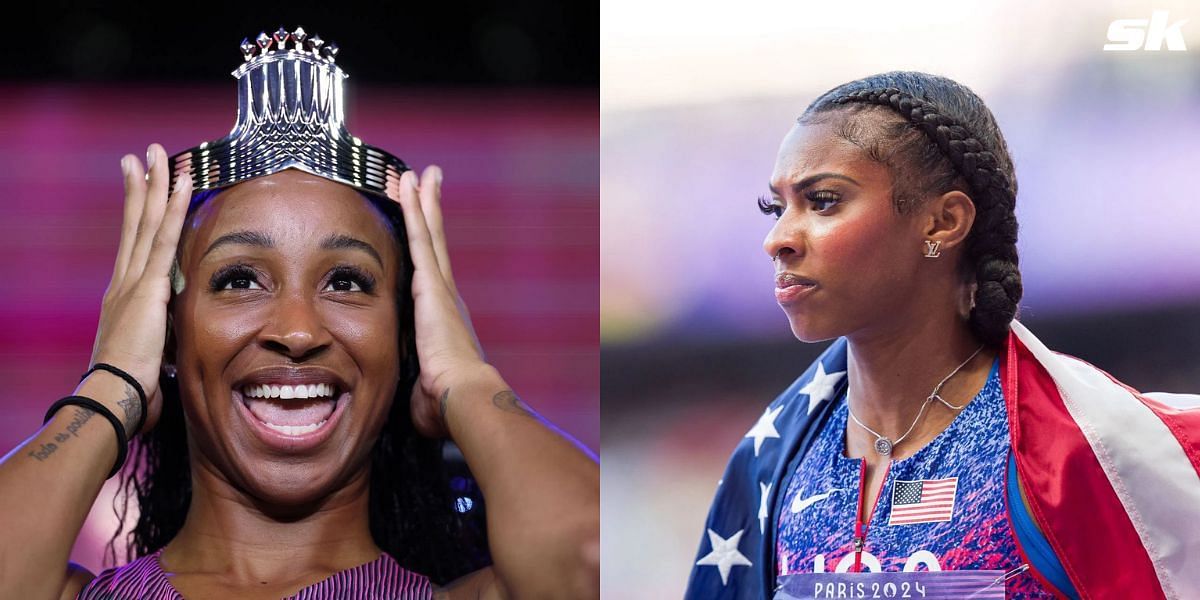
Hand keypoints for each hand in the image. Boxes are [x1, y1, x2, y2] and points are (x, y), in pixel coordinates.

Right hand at [87, 144, 191, 434]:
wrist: (113, 397)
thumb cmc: (132, 388)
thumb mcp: (152, 356)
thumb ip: (163, 341)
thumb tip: (175, 348)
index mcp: (124, 297)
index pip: (133, 246)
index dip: (137, 217)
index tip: (140, 190)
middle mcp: (124, 281)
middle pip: (134, 224)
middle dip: (139, 187)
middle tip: (141, 156)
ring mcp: (134, 280)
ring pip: (147, 221)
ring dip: (155, 184)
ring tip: (158, 153)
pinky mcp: (148, 285)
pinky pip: (165, 237)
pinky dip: (174, 206)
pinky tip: (183, 181)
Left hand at [390, 167, 488, 437]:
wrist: (463, 398)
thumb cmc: (447, 406)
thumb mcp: (426, 392)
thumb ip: (420, 388)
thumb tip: (417, 402)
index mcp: (444, 322)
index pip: (431, 277)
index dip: (426, 253)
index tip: (423, 230)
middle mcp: (447, 298)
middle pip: (434, 246)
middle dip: (428, 214)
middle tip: (426, 182)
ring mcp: (440, 288)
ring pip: (428, 234)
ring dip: (420, 202)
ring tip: (415, 172)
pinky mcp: (432, 283)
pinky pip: (419, 236)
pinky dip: (413, 208)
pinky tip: (407, 183)